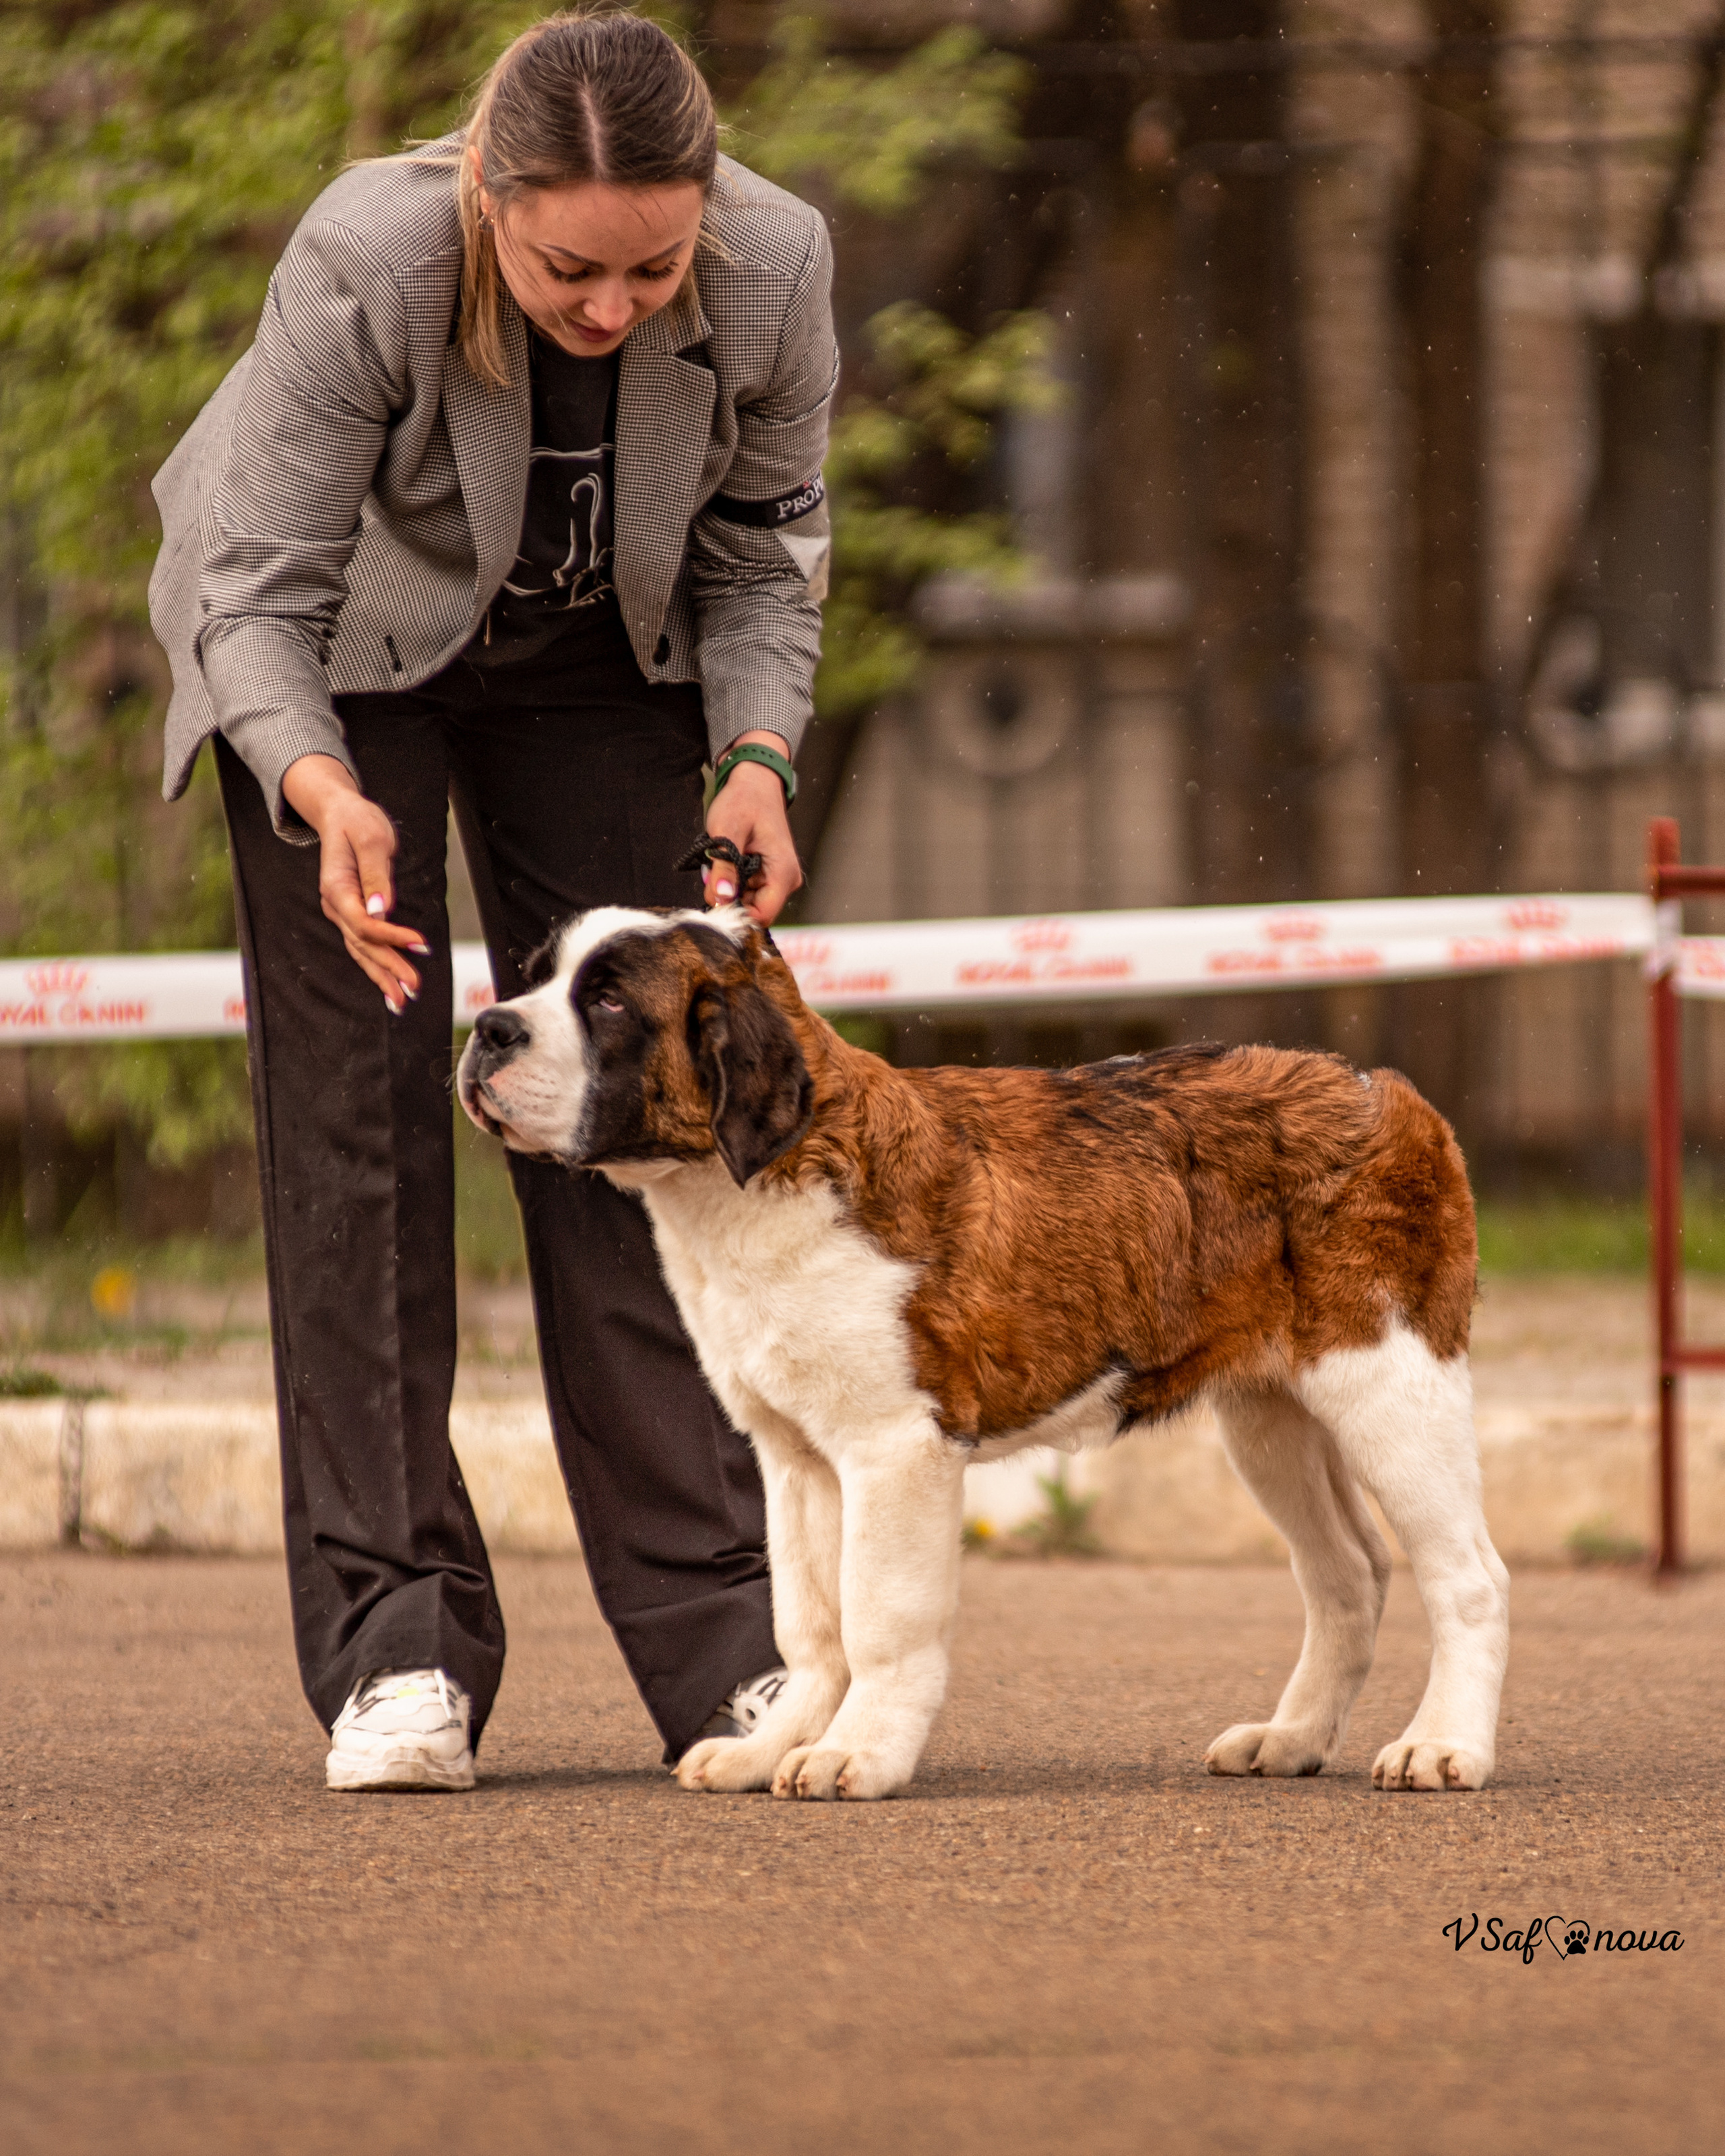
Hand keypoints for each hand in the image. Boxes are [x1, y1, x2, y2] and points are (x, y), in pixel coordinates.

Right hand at [279, 754, 430, 1012]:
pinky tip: (390, 985)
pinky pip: (364, 945)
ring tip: (402, 1001)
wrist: (340, 813)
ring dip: (382, 976)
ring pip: (362, 951)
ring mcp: (342, 912)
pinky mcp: (353, 913)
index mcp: (337, 888)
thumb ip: (376, 875)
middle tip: (414, 989)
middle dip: (389, 968)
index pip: (364, 923)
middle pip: (363, 944)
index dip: (392, 937)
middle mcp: (336, 905)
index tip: (421, 945)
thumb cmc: (357, 820)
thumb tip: (382, 908)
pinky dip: (377, 966)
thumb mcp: (371, 838)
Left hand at [703, 732, 802, 923]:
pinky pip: (748, 890)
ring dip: (728, 889)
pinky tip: (727, 863)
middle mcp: (785, 879)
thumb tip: (721, 899)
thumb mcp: (727, 832)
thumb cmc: (745, 800)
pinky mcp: (768, 874)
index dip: (736, 914)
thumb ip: (724, 868)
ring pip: (748, 901)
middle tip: (714, 874)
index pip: (762, 915)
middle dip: (729, 899)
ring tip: (721, 863)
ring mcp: (778, 878)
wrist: (755, 782)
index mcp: (782, 871)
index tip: (714, 900)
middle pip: (754, 910)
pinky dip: (732, 881)